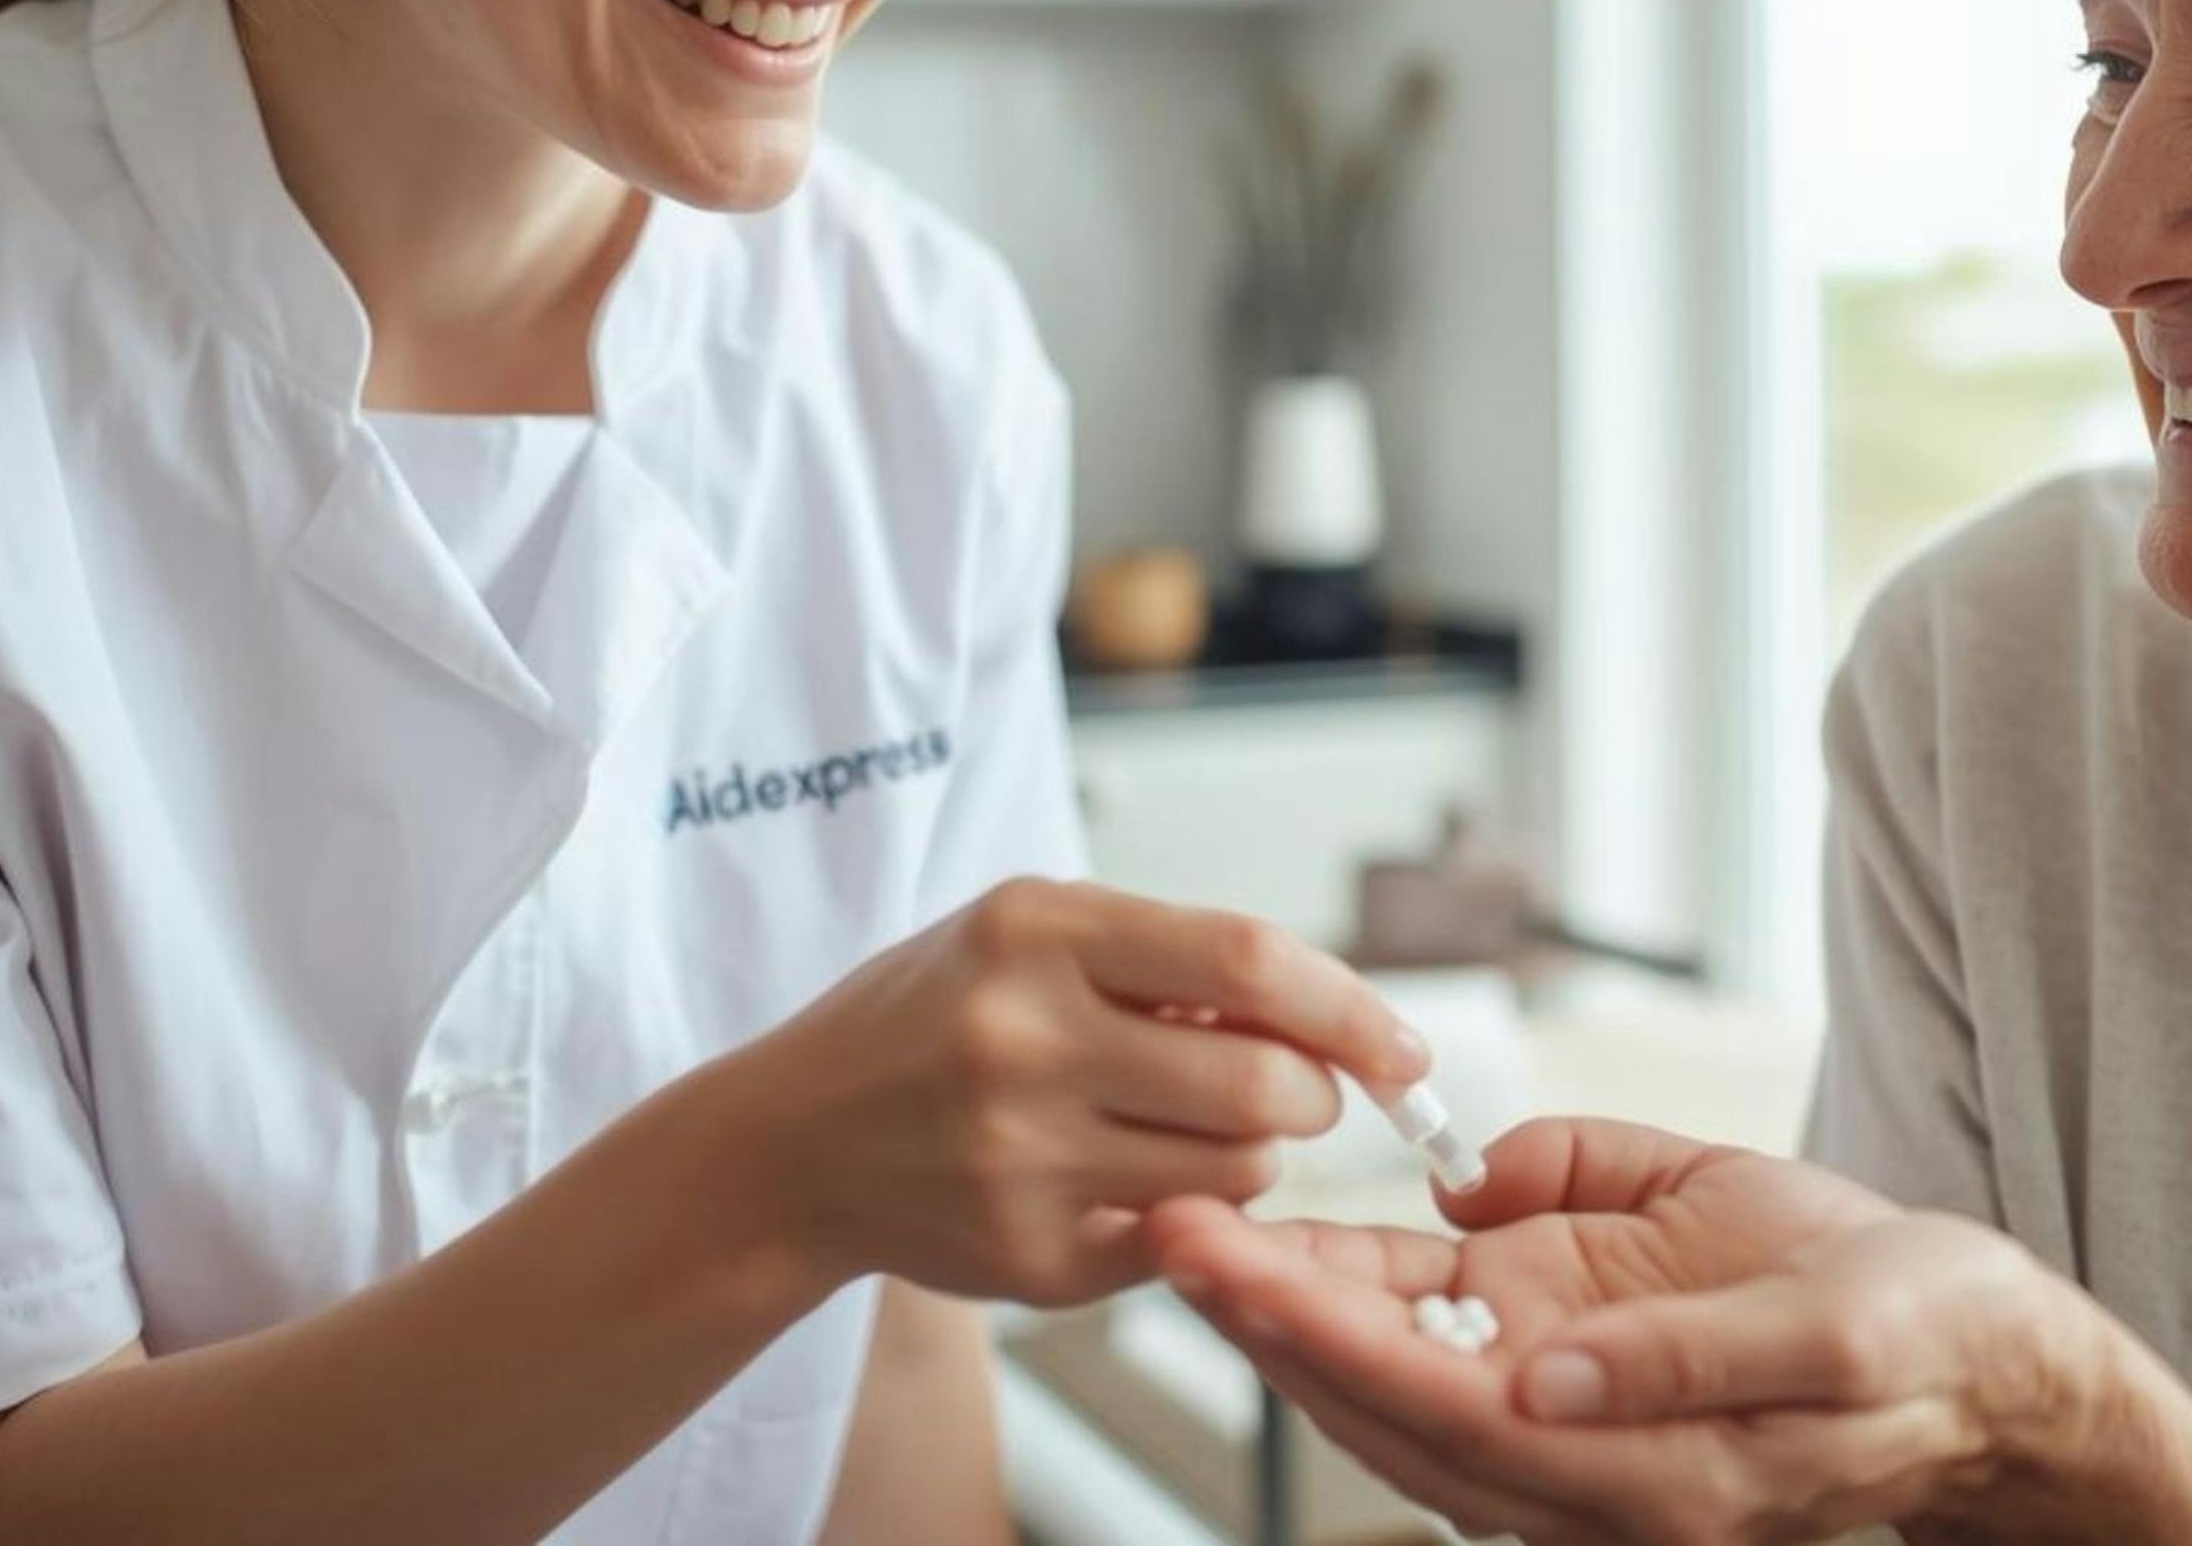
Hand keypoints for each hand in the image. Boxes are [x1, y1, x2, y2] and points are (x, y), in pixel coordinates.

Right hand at [729, 879, 1431, 1305]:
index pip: (1249, 960)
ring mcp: (1021, 1159)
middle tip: (1292, 1094)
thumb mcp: (1026, 934)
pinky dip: (1185, 1214)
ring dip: (1252, 1157)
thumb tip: (1328, 1012)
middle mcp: (1025, 1042)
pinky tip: (1121, 1180)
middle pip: (1265, 1084)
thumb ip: (1166, 957)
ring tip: (1190, 1129)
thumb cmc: (934, 1016)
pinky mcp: (1026, 1257)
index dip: (1350, 1007)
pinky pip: (1178, 1239)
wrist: (791, 1141)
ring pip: (1237, 1175)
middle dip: (1310, 1095)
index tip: (1401, 1047)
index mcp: (1037, 933)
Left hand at [1146, 1118, 2164, 1545]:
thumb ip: (1683, 1357)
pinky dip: (1352, 1294)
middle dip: (1264, 1318)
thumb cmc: (1924, 1332)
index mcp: (1641, 1470)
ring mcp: (1567, 1422)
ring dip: (1285, 1307)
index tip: (1230, 1263)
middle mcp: (1581, 1465)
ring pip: (1390, 1376)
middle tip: (1161, 1225)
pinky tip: (1280, 1246)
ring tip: (1186, 1224)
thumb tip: (1540, 1372)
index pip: (1438, 1405)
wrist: (1985, 1363)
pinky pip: (1440, 1341)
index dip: (1322, 1337)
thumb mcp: (1832, 1327)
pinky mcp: (1573, 1370)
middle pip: (1382, 1398)